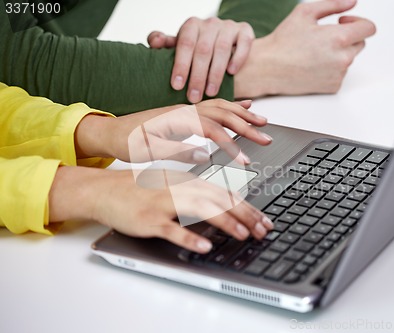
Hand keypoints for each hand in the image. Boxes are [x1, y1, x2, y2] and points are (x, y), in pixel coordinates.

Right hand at [49, 167, 272, 252]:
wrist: (106, 189)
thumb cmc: (141, 189)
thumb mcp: (174, 185)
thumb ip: (198, 193)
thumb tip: (226, 204)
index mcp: (188, 182)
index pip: (225, 194)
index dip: (248, 207)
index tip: (264, 220)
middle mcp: (180, 189)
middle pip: (219, 200)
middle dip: (245, 215)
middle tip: (262, 230)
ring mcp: (164, 203)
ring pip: (200, 211)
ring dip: (225, 222)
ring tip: (243, 235)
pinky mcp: (149, 218)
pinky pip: (172, 229)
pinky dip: (189, 237)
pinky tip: (204, 246)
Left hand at [75, 99, 271, 164]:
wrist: (111, 131)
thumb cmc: (127, 142)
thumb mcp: (148, 152)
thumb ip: (177, 151)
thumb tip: (205, 154)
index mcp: (177, 119)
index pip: (212, 129)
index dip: (231, 145)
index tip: (245, 160)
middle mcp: (185, 110)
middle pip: (223, 113)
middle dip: (247, 126)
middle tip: (266, 138)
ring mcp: (187, 109)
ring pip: (222, 106)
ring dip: (244, 114)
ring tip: (263, 122)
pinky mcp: (187, 113)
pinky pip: (215, 105)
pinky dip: (233, 105)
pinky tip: (245, 105)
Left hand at [147, 17, 254, 102]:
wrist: (227, 40)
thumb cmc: (199, 47)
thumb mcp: (180, 46)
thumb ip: (166, 45)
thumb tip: (154, 42)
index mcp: (191, 25)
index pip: (184, 44)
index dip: (180, 65)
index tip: (177, 85)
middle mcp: (210, 23)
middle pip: (203, 50)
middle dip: (197, 76)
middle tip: (194, 97)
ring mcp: (228, 26)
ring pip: (222, 49)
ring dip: (215, 73)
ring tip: (210, 92)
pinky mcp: (245, 31)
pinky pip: (243, 43)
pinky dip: (238, 58)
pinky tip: (231, 72)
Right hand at [233, 0, 375, 97]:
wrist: (268, 68)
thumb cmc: (283, 41)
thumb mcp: (305, 12)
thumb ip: (333, 4)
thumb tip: (352, 2)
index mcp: (339, 38)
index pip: (369, 28)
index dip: (359, 21)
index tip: (345, 21)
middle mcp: (343, 58)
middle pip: (360, 44)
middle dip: (347, 37)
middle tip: (325, 37)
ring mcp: (339, 74)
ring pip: (349, 59)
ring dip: (338, 53)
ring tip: (314, 52)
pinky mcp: (333, 87)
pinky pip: (340, 73)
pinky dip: (331, 68)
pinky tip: (313, 65)